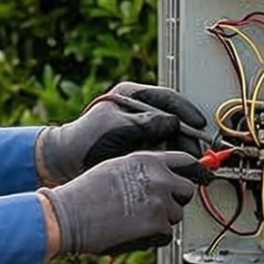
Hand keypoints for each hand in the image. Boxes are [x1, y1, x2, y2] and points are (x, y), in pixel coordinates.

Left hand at [36, 82, 210, 183]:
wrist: (66, 162)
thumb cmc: (83, 139)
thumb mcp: (116, 126)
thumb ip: (145, 122)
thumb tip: (173, 122)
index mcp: (132, 96)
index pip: (167, 98)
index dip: (186, 112)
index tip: (198, 124)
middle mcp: (139, 111)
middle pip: (174, 119)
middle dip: (186, 136)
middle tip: (196, 151)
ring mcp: (140, 130)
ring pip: (171, 137)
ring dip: (180, 149)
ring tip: (188, 162)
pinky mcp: (140, 148)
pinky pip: (162, 151)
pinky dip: (170, 159)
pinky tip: (174, 167)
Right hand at [41, 151, 207, 255]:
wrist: (69, 214)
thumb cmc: (85, 192)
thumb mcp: (116, 166)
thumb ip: (143, 169)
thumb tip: (163, 177)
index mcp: (149, 160)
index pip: (186, 160)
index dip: (197, 170)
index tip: (204, 175)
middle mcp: (159, 178)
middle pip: (187, 190)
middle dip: (176, 199)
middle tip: (156, 206)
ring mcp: (160, 203)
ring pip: (176, 215)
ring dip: (161, 220)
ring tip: (134, 219)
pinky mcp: (157, 226)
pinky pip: (167, 235)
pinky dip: (153, 237)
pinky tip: (132, 231)